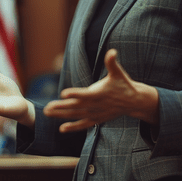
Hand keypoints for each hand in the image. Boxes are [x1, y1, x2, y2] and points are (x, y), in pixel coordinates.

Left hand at [44, 49, 158, 132]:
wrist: (134, 101)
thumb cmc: (124, 84)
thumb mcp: (118, 72)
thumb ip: (112, 62)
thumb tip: (112, 51)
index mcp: (100, 93)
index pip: (86, 94)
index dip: (75, 94)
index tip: (63, 93)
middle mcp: (97, 105)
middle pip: (77, 107)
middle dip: (61, 107)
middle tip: (47, 108)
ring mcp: (97, 114)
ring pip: (77, 115)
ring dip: (62, 115)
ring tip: (48, 113)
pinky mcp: (98, 119)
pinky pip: (84, 124)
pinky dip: (73, 127)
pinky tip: (62, 129)